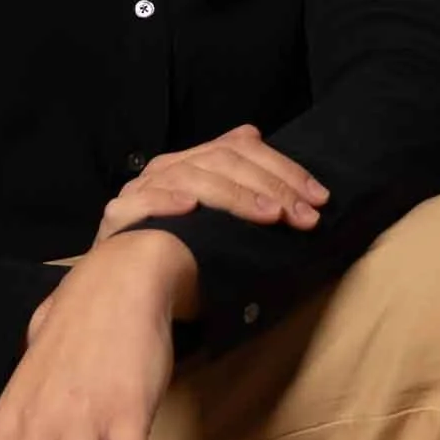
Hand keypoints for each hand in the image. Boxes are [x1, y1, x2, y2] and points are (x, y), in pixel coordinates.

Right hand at [95, 123, 327, 243]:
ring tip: (272, 216)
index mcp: (189, 164)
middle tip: (306, 215)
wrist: (125, 291)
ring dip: (237, 196)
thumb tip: (281, 179)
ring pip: (193, 176)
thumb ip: (241, 199)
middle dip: (273, 185)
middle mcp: (165, 169)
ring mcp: (141, 189)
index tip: (319, 198)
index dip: (284, 169)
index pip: (240, 148)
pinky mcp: (120, 216)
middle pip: (224, 159)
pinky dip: (168, 201)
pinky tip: (191, 208)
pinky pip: (144, 201)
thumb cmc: (179, 261)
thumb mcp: (218, 225)